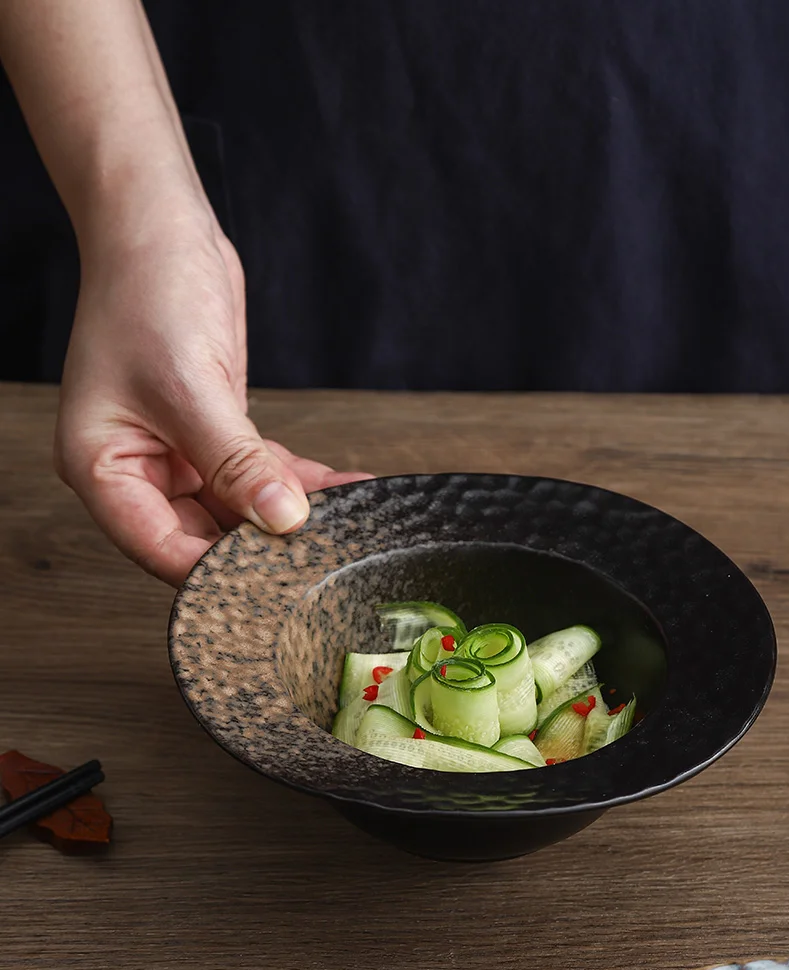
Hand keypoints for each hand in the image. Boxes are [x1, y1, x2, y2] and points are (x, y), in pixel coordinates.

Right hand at [55, 207, 370, 586]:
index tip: (274, 580)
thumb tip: (282, 519)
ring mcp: (176, 453)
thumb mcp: (191, 388)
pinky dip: (299, 482)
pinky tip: (342, 491)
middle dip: (260, 546)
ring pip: (237, 509)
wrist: (160, 227)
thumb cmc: (145, 293)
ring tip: (344, 525)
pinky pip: (258, 473)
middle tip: (319, 555)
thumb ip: (237, 463)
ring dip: (289, 515)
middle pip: (200, 536)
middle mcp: (136, 469)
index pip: (158, 549)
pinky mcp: (213, 434)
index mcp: (102, 469)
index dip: (214, 572)